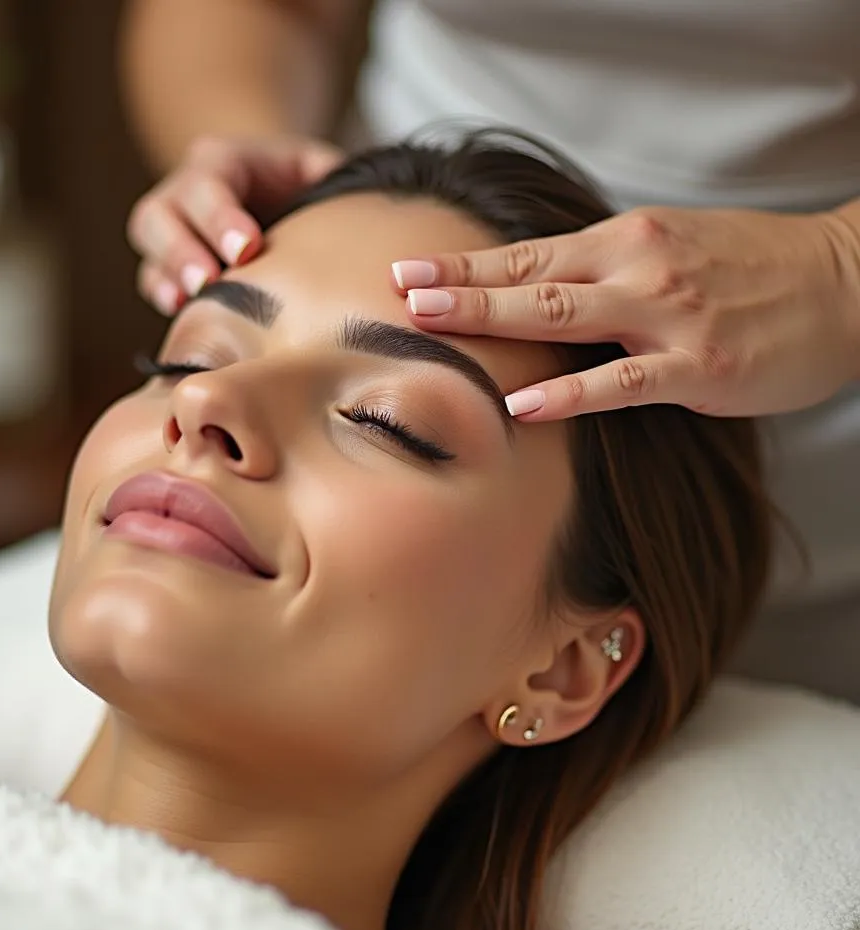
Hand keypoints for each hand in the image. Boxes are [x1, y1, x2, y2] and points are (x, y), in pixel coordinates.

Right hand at [128, 134, 343, 314]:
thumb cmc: (300, 186)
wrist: (271, 196)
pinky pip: (151, 275)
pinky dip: (162, 291)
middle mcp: (186, 188)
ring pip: (149, 240)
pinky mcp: (167, 262)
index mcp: (225, 162)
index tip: (248, 248)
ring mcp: (171, 226)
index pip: (212, 180)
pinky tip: (178, 310)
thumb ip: (334, 181)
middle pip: (164, 210)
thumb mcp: (319, 170)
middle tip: (210, 280)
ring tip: (190, 300)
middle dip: (184, 246)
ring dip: (168, 271)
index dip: (223, 214)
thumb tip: (373, 209)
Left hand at [390, 206, 859, 418]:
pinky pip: (621, 381)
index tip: (408, 269)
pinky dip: (570, 392)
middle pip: (530, 277)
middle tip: (399, 292)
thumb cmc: (749, 268)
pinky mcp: (697, 364)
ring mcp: (666, 315)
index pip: (527, 254)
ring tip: (433, 326)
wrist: (846, 282)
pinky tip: (523, 403)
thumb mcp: (668, 251)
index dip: (464, 263)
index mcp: (625, 241)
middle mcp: (637, 268)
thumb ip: (604, 272)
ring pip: (564, 316)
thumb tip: (537, 295)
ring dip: (493, 317)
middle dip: (459, 285)